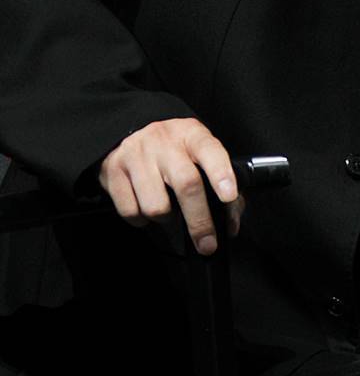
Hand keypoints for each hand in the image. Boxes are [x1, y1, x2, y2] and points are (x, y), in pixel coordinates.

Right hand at [98, 117, 243, 253]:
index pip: (209, 150)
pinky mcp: (114, 169)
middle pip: (186, 184)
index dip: (221, 173)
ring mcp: (137, 154)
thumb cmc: (174, 150)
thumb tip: (229, 225)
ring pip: (156, 205)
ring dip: (166, 219)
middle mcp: (164, 141)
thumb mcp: (201, 155)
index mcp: (191, 134)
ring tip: (168, 209)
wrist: (130, 131)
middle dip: (199, 220)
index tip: (229, 196)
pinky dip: (141, 220)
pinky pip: (130, 211)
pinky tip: (146, 206)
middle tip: (207, 244)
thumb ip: (221, 187)